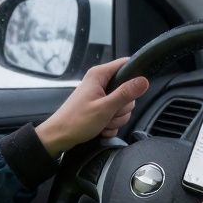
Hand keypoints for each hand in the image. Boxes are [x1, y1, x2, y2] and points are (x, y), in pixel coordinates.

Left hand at [34, 57, 149, 157]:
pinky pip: (115, 116)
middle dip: (122, 108)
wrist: (59, 137)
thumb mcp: (105, 107)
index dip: (134, 76)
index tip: (133, 92)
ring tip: (103, 123)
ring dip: (116, 119)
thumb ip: (125, 93)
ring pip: (122, 106)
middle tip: (109, 114)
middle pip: (127, 91)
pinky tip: (101, 129)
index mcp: (99, 75)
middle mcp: (100, 83)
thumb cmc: (76, 121)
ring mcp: (100, 96)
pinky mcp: (100, 108)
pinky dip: (110, 125)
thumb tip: (143, 81)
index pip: (125, 64)